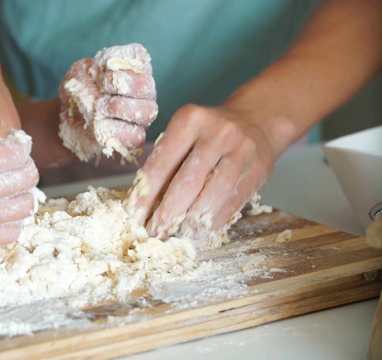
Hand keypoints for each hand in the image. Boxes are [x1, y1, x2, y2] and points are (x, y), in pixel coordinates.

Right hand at [0, 130, 39, 248]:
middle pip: (27, 178)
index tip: (16, 146)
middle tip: (14, 167)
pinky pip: (13, 231)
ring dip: (20, 194)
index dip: (20, 146)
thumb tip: (20, 148)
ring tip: (7, 189)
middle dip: (25, 168)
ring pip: (25, 205)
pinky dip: (11, 219)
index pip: (18, 152)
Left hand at [58, 44, 157, 161]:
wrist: (69, 121)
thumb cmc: (78, 92)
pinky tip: (100, 126)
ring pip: (148, 111)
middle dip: (122, 85)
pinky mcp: (136, 135)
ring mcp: (142, 113)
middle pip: (147, 85)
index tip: (100, 68)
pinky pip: (137, 136)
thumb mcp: (76, 75)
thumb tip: (103, 84)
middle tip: (102, 89)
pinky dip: (116, 130)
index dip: (117, 61)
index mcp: (131, 67)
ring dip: (119, 108)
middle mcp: (142, 89)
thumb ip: (87, 72)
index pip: (138, 56)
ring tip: (99, 108)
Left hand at [126, 104, 276, 245]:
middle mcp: (218, 132)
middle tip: (155, 233)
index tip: (135, 216)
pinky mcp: (259, 170)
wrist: (256, 120)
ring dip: (192, 221)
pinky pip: (233, 202)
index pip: (161, 164)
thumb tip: (144, 205)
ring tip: (178, 234)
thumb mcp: (184, 133)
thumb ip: (165, 161)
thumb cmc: (207, 133)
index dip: (146, 195)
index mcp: (190, 120)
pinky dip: (214, 221)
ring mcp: (242, 151)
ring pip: (212, 195)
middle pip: (187, 183)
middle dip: (168, 213)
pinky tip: (200, 230)